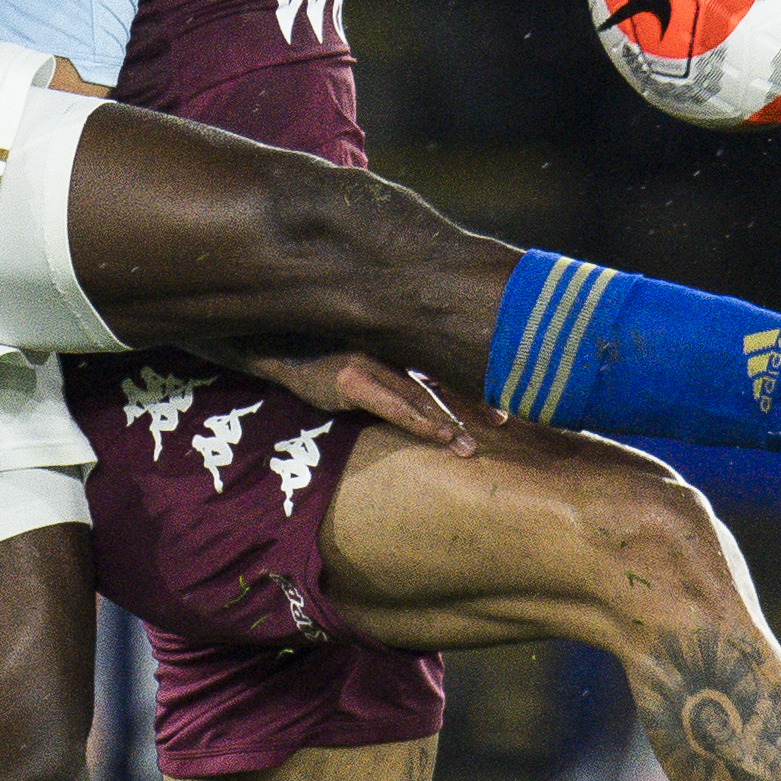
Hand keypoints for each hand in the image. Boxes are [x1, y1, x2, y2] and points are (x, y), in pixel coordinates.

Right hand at [238, 352, 479, 454]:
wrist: (278, 348)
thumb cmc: (323, 354)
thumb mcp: (366, 353)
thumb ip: (398, 367)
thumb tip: (434, 390)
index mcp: (398, 337)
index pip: (443, 361)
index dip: (472, 381)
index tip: (501, 400)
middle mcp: (389, 345)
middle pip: (439, 376)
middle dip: (471, 402)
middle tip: (502, 422)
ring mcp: (370, 362)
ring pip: (421, 394)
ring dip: (449, 420)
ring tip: (468, 443)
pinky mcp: (351, 381)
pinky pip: (394, 406)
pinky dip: (419, 421)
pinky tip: (438, 434)